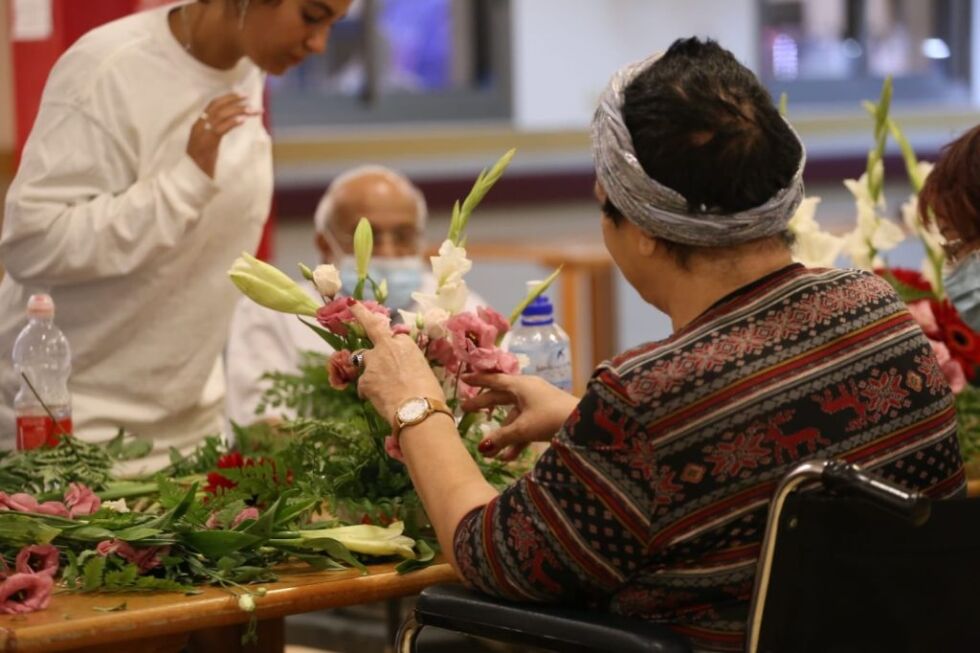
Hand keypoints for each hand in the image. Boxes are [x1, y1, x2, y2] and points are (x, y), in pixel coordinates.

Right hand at [186, 93, 261, 177]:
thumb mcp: (210, 144)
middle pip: (216, 107)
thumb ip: (216, 132)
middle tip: (249, 98)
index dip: (227, 97)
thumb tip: (231, 123)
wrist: (192, 178)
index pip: (212, 105)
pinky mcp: (207, 144)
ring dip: (238, 111)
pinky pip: (220, 129)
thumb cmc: (202, 163)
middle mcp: (198, 126)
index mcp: (198, 124)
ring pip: (220, 116)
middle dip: (233, 100)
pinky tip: (243, 120)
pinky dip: (232, 123)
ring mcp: (202, 134)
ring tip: (252, 110)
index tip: (241, 94)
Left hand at [350, 302, 445, 424]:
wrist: (418, 410)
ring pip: (361, 358)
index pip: (395, 336)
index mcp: (406, 344)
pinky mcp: (364, 380)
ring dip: (366, 366)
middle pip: (371, 328)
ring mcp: (373, 362)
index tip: (390, 341)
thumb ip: (410, 364)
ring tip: (378, 385)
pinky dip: (368, 391)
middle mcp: (387, 347)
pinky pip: (362, 384)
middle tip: (352, 304)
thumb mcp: (424, 372)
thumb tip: (406, 372)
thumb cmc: (430, 394)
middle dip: (361, 313)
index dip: (393, 343)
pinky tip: (378, 401)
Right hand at [461, 373, 578, 459]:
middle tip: (465, 409)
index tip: (463, 378)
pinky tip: (508, 457)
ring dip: (502, 433)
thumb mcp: (522, 428)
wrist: (584, 423)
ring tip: (489, 451)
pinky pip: (526, 425)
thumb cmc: (551, 418)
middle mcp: (528, 390)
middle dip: (484, 405)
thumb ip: (501, 437)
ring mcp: (538, 403)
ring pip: (514, 416)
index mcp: (521, 385)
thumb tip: (481, 447)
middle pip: (501, 397)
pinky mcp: (546, 416)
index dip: (478, 380)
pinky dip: (517, 438)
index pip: (494, 380)